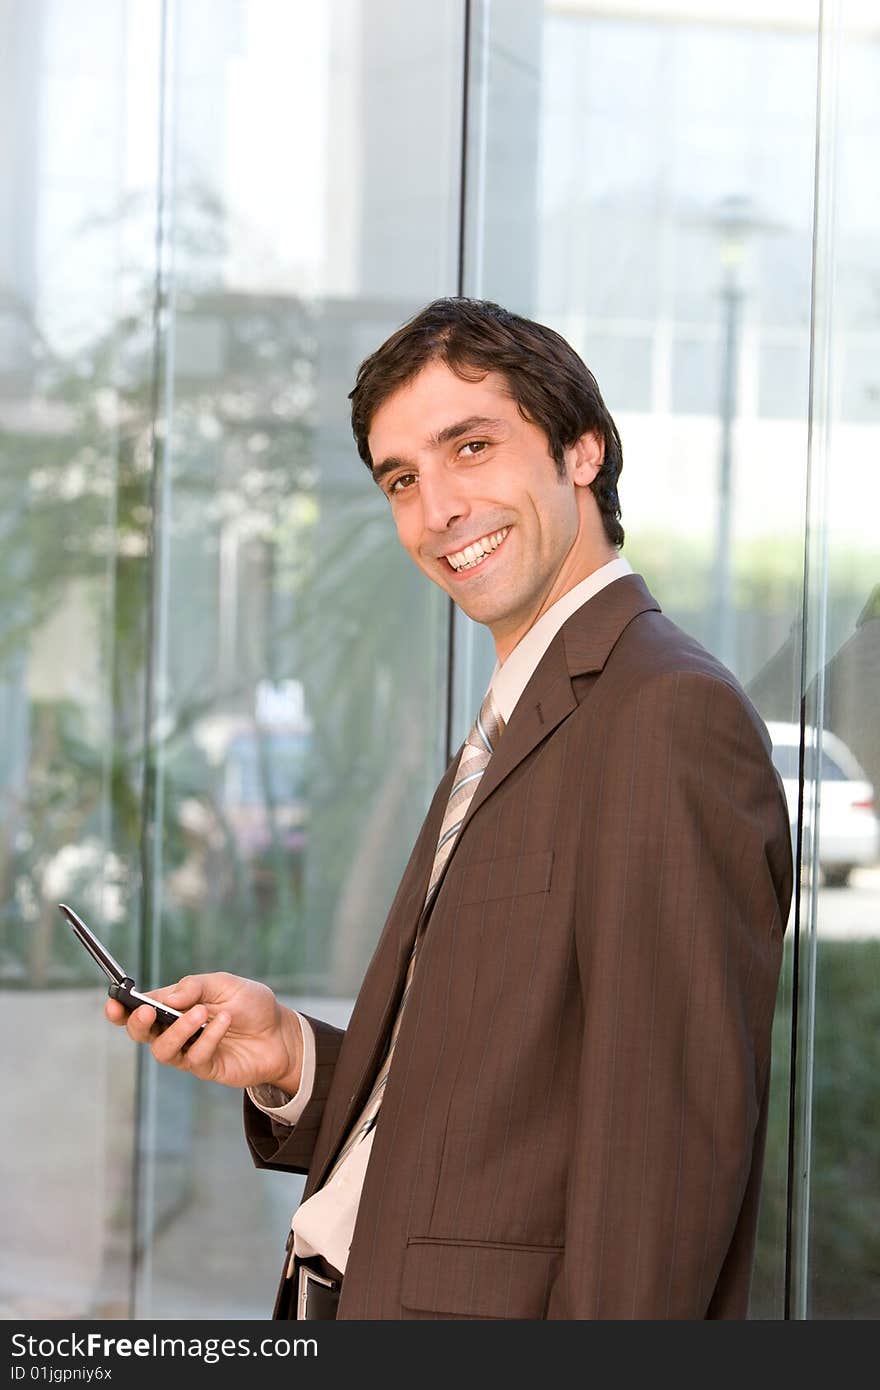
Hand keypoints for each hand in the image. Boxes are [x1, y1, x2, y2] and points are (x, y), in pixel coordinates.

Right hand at [104, 972, 302, 1093]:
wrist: (281, 1032)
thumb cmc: (250, 1005)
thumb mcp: (224, 983)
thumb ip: (195, 986)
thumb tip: (167, 996)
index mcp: (174, 1006)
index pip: (138, 1009)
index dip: (121, 1009)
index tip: (113, 1003)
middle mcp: (176, 1031)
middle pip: (142, 1035)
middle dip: (138, 1024)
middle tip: (149, 1011)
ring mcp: (189, 1052)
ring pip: (163, 1051)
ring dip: (178, 1030)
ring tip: (201, 1012)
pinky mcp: (206, 1068)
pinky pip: (196, 1057)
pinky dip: (208, 1037)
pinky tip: (225, 1023)